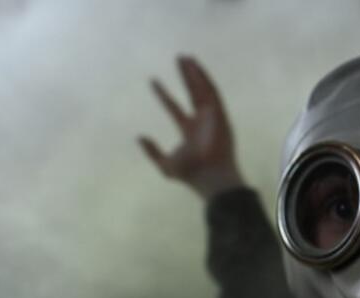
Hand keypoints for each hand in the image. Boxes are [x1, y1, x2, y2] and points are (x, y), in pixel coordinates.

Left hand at [138, 55, 244, 199]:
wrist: (210, 176)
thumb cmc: (191, 174)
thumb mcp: (165, 164)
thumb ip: (152, 151)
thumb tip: (140, 137)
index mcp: (189, 132)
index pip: (174, 108)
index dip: (163, 95)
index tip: (152, 80)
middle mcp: (202, 122)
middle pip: (192, 94)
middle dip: (185, 77)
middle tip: (178, 60)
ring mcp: (212, 117)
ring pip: (202, 90)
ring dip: (194, 74)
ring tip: (185, 57)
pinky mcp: (219, 114)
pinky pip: (211, 92)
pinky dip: (204, 78)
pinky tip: (195, 67)